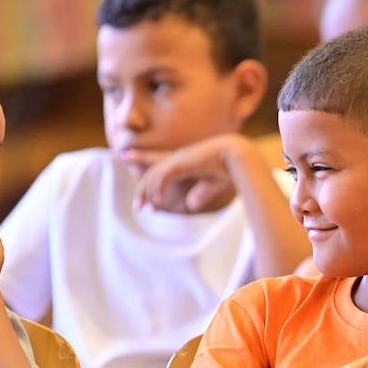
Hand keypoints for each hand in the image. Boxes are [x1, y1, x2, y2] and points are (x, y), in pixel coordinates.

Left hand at [132, 134, 249, 213]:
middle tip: (138, 209)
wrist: (237, 157)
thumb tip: (189, 205)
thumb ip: (200, 193)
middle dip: (142, 190)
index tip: (130, 169)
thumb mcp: (211, 185)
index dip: (143, 165)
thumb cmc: (229, 168)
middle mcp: (177, 158)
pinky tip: (157, 205)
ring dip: (147, 195)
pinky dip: (157, 191)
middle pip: (152, 173)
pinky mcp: (179, 164)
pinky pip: (161, 179)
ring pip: (153, 178)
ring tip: (149, 211)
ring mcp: (177, 160)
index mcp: (185, 161)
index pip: (159, 164)